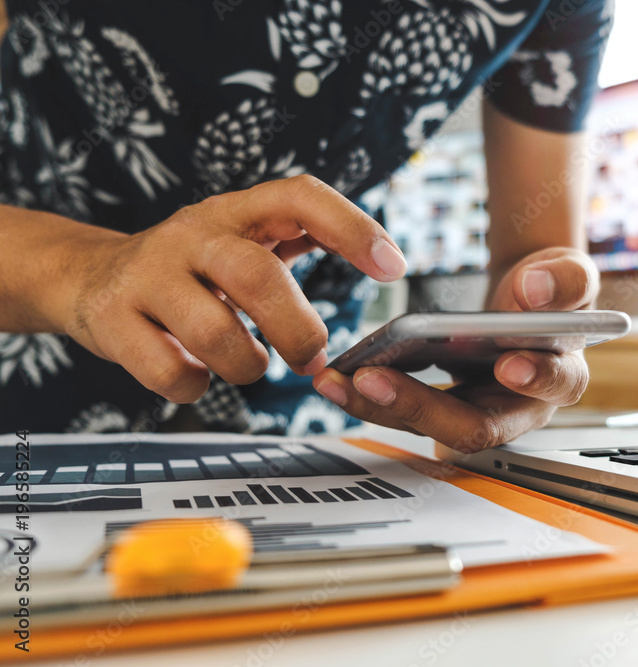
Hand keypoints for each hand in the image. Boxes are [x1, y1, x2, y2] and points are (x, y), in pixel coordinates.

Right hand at [60, 175, 405, 402]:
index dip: (351, 227)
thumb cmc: (191, 270)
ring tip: (249, 364)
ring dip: (248, 365)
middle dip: (297, 328)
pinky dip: (195, 386)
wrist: (88, 277)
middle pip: (258, 276)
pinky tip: (195, 374)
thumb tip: (382, 266)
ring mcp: (147, 275)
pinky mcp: (112, 320)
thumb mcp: (242, 243)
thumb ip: (300, 247)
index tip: (394, 268)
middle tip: (311, 356)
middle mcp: (191, 234)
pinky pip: (170, 371)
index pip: (299, 196)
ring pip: (215, 331)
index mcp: (235, 212)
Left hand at [313, 247, 599, 451]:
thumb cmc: (551, 294)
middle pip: (474, 426)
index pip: (554, 386)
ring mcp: (476, 413)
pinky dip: (370, 396)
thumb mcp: (569, 274)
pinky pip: (405, 411)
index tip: (509, 363)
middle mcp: (519, 409)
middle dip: (421, 406)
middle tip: (375, 380)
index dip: (534, 378)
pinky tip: (339, 376)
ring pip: (428, 427)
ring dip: (380, 407)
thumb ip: (566, 281)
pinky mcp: (442, 409)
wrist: (526, 301)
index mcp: (561, 376)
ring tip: (338, 381)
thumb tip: (537, 290)